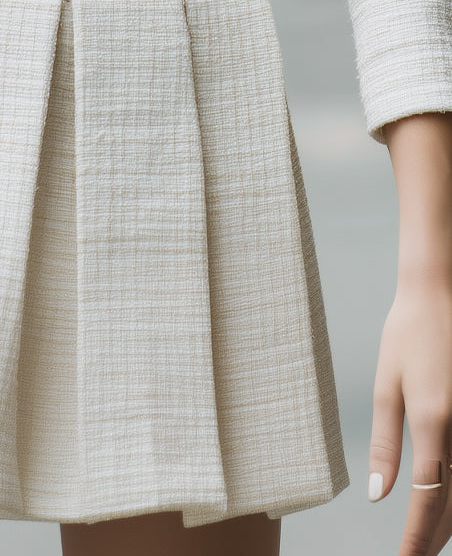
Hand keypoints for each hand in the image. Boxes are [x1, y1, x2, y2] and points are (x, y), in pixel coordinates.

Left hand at [369, 279, 451, 555]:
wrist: (440, 293)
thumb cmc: (407, 335)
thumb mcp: (387, 385)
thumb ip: (386, 443)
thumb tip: (379, 495)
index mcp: (434, 421)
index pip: (426, 499)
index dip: (417, 537)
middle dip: (435, 536)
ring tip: (431, 539)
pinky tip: (450, 504)